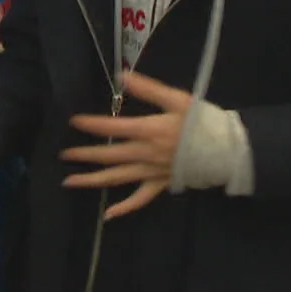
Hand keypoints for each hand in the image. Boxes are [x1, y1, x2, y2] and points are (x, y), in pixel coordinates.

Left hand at [60, 71, 190, 219]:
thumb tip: (122, 76)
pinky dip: (124, 208)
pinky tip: (108, 215)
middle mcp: (145, 154)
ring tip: (69, 181)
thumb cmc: (203, 121)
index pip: (112, 127)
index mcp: (148, 131)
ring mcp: (151, 172)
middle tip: (64, 154)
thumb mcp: (177, 99)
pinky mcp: (161, 185)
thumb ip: (148, 89)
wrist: (226, 149)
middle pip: (108, 155)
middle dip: (84, 154)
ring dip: (91, 180)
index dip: (91, 124)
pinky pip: (139, 199)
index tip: (73, 121)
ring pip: (116, 178)